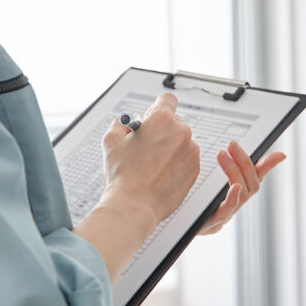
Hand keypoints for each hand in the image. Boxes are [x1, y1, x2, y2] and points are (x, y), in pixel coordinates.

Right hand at [100, 92, 200, 225]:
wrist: (134, 205)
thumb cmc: (123, 175)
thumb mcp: (111, 141)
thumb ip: (120, 125)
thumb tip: (124, 124)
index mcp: (161, 120)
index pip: (167, 99)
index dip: (157, 107)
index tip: (153, 115)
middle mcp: (181, 132)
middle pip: (174, 121)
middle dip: (161, 130)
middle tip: (147, 144)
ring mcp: (190, 151)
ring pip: (181, 141)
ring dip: (170, 147)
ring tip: (152, 163)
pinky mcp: (195, 169)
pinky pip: (186, 158)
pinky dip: (176, 162)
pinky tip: (160, 173)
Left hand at [196, 140, 285, 235]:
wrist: (170, 224)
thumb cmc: (193, 200)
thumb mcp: (208, 179)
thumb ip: (230, 165)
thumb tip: (255, 151)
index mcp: (233, 196)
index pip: (256, 179)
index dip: (268, 167)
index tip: (279, 154)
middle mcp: (232, 207)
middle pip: (250, 187)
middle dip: (244, 164)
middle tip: (232, 145)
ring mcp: (223, 217)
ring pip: (241, 197)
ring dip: (234, 173)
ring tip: (223, 155)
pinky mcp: (210, 224)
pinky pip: (226, 212)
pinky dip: (233, 199)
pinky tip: (234, 187)